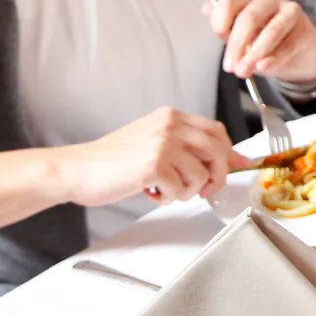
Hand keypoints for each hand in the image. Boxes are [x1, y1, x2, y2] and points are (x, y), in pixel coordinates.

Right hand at [58, 106, 248, 205]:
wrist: (77, 169)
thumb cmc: (112, 161)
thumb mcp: (153, 142)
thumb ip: (188, 147)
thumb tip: (229, 159)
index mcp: (171, 117)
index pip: (216, 130)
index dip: (230, 152)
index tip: (238, 166)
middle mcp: (170, 125)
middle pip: (218, 150)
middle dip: (216, 176)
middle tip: (203, 189)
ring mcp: (162, 143)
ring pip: (201, 174)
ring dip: (187, 191)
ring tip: (165, 189)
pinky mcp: (154, 165)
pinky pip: (181, 189)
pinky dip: (169, 198)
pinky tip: (152, 192)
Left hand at [209, 0, 315, 83]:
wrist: (298, 54)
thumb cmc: (264, 42)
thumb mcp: (240, 36)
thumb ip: (224, 25)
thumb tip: (205, 9)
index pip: (228, 2)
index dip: (221, 23)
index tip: (220, 41)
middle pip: (249, 17)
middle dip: (237, 44)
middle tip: (230, 67)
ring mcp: (290, 11)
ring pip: (271, 30)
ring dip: (255, 54)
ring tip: (244, 71)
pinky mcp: (305, 29)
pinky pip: (288, 45)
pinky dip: (274, 58)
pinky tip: (263, 67)